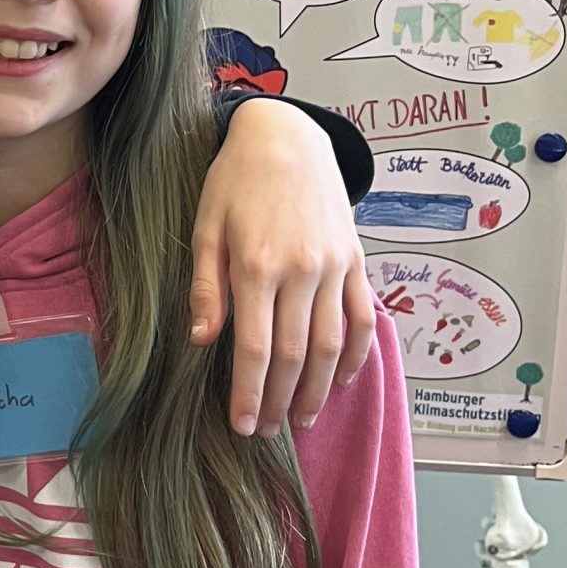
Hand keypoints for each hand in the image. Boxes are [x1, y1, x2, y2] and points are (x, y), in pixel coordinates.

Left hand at [190, 99, 375, 438]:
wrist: (286, 136)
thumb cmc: (234, 181)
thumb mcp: (206, 227)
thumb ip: (207, 287)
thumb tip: (203, 342)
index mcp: (257, 265)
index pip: (255, 349)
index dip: (249, 393)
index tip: (242, 425)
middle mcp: (301, 270)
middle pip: (296, 356)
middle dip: (281, 401)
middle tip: (267, 431)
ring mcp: (334, 266)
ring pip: (333, 345)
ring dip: (321, 389)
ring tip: (304, 418)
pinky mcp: (355, 259)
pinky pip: (363, 317)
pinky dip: (357, 354)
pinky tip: (343, 379)